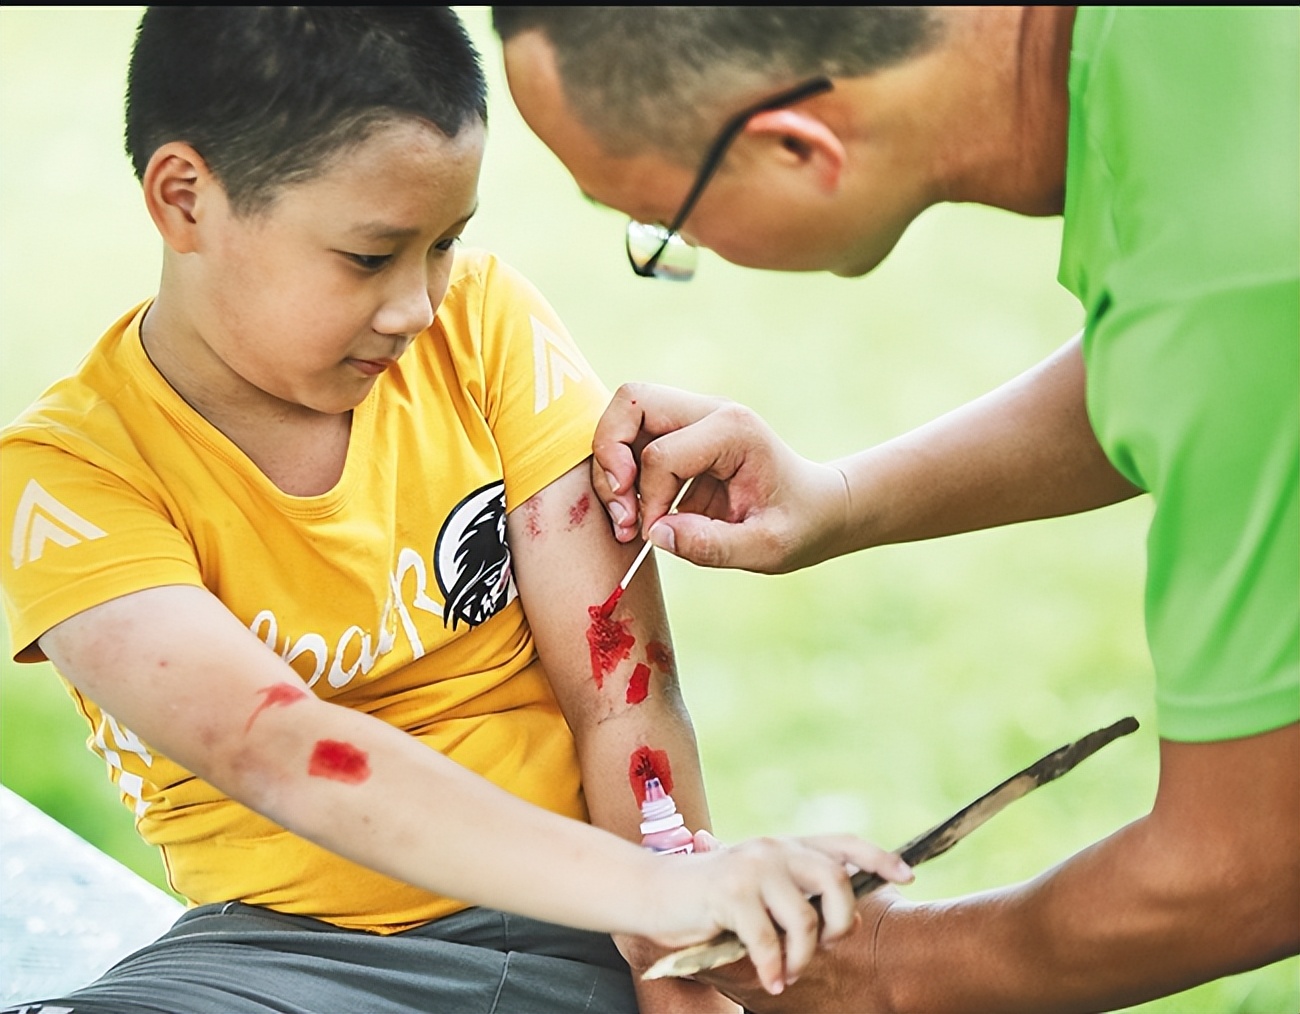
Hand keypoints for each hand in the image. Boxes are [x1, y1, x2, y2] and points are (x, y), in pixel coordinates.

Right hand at [592, 383, 849, 572]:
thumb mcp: (765, 548)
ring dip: (611, 463)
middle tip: (623, 509)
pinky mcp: (681, 432)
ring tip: (627, 514)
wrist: (815, 508)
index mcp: (735, 431)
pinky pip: (632, 434)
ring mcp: (694, 416)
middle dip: (611, 456)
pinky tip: (637, 507)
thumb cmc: (797, 525)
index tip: (657, 534)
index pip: (662, 455)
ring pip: (625, 413)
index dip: (649, 500)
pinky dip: (621, 468)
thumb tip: (657, 534)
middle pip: (631, 402)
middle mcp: (711, 411)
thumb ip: (713, 545)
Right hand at [641, 833, 911, 997]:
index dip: (879, 858)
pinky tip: (770, 980)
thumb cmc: (711, 898)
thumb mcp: (759, 887)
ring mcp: (752, 868)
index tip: (908, 876)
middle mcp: (774, 849)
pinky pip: (769, 940)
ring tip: (789, 973)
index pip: (842, 843)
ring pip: (806, 918)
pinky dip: (774, 967)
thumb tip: (846, 916)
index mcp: (785, 847)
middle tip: (828, 947)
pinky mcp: (730, 892)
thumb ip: (795, 892)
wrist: (655, 894)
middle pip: (835, 880)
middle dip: (842, 921)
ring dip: (803, 956)